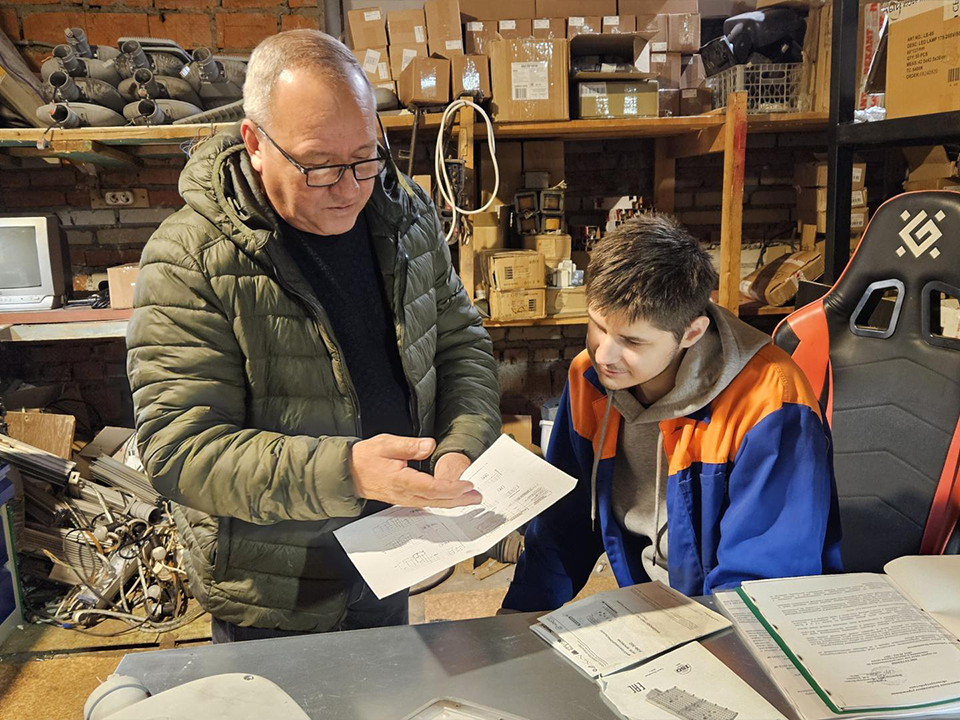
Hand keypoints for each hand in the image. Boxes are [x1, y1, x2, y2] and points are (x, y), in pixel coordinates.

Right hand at [351, 435, 481, 507]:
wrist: (350, 473)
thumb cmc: (367, 457)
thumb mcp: (386, 443)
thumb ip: (409, 445)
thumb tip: (429, 445)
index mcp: (401, 480)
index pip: (431, 487)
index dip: (451, 487)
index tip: (467, 484)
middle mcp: (404, 494)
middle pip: (436, 500)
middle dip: (459, 499)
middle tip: (478, 496)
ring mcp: (404, 499)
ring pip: (433, 504)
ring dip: (453, 502)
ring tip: (471, 499)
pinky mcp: (405, 499)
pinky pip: (427, 503)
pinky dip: (442, 502)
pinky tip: (452, 500)